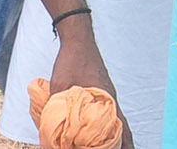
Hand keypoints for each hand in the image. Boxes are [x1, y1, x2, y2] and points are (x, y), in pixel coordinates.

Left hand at [46, 21, 132, 147]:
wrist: (77, 38)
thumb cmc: (71, 60)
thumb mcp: (60, 85)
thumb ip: (58, 107)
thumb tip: (51, 129)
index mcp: (106, 99)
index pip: (122, 127)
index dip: (126, 143)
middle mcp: (110, 98)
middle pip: (122, 126)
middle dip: (122, 142)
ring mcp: (107, 93)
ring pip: (115, 118)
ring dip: (114, 133)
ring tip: (110, 146)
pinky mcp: (101, 89)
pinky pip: (108, 110)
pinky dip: (106, 122)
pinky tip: (97, 127)